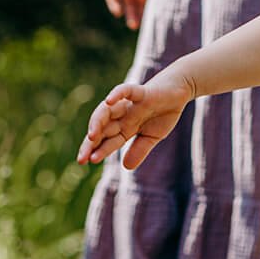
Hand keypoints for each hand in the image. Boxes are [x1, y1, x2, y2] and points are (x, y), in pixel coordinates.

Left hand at [77, 72, 193, 168]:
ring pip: (107, 111)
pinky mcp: (140, 92)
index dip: (97, 150)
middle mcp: (123, 116)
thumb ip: (139, 150)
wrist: (178, 92)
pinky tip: (109, 101)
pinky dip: (117, 94)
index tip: (86, 162)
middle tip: (81, 159)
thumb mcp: (152, 137)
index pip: (106, 140)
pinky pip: (125, 90)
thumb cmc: (163, 113)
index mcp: (125, 128)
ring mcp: (129, 104)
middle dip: (91, 143)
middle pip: (102, 128)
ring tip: (91, 136)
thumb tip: (125, 167)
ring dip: (98, 122)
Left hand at [95, 0, 149, 29]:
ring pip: (125, 1)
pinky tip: (117, 12)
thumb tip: (152, 10)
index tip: (148, 23)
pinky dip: (114, 4)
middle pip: (135, 2)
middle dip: (135, 14)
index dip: (146, 10)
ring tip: (129, 23)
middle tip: (135, 27)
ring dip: (127, 12)